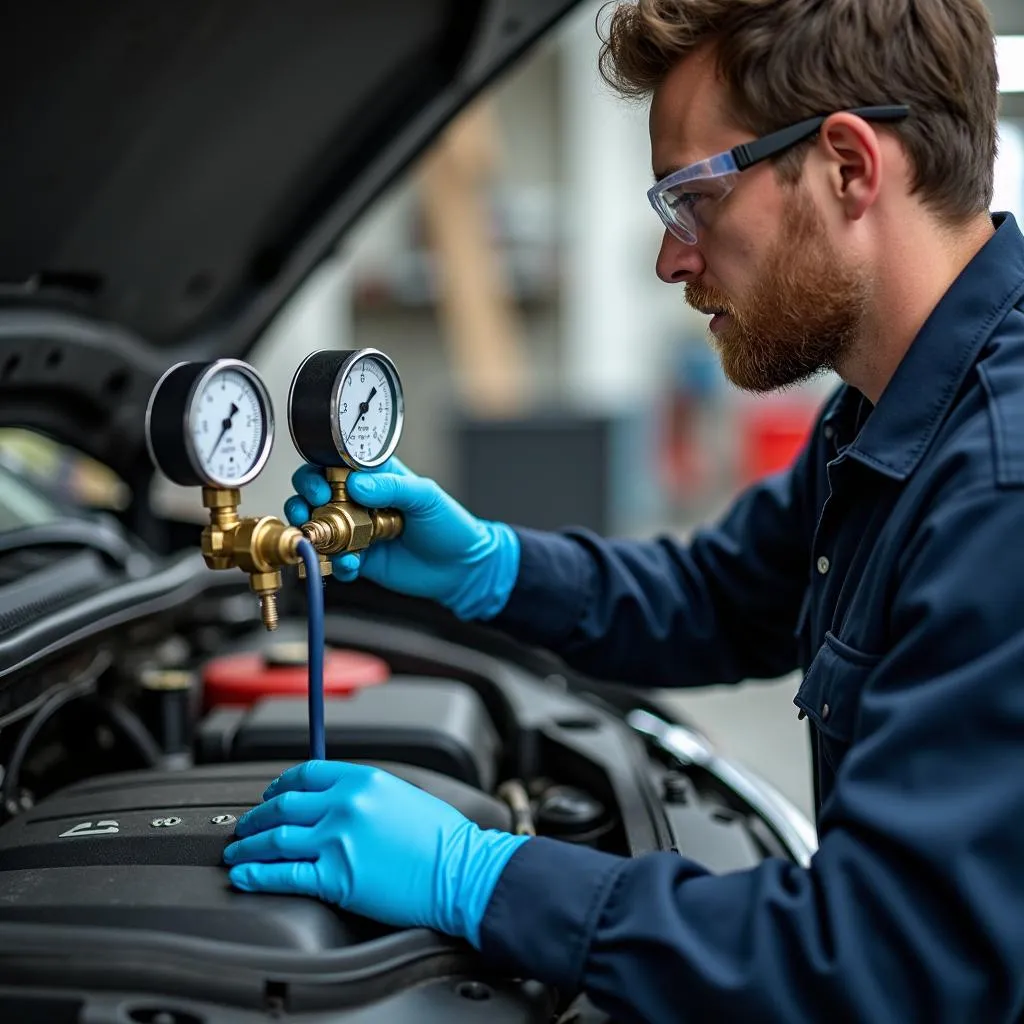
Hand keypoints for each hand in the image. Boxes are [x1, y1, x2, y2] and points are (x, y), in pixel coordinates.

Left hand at [223, 760, 528, 946]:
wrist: (461, 871)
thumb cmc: (443, 839)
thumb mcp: (403, 795)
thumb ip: (366, 794)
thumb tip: (337, 802)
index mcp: (362, 780)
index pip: (306, 774)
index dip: (279, 786)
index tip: (269, 795)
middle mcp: (345, 805)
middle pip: (282, 806)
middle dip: (255, 817)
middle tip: (244, 827)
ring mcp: (337, 841)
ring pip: (275, 839)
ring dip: (248, 846)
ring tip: (236, 854)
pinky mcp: (335, 878)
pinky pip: (283, 875)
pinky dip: (257, 875)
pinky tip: (245, 876)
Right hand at [284, 457, 520, 620]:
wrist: (461, 568)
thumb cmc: (450, 525)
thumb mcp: (426, 496)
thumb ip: (393, 487)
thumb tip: (357, 484)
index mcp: (376, 477)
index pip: (335, 465)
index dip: (319, 472)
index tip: (320, 485)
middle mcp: (360, 501)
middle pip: (315, 494)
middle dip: (304, 501)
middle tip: (311, 510)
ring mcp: (357, 530)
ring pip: (318, 527)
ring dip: (312, 533)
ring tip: (322, 541)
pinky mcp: (359, 558)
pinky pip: (335, 560)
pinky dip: (335, 563)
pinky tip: (351, 565)